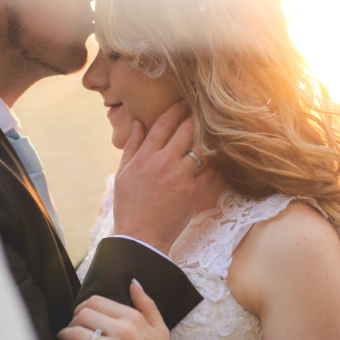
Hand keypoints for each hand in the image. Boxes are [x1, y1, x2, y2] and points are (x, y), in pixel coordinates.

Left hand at [57, 280, 203, 339]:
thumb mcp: (159, 327)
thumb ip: (146, 303)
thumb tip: (133, 283)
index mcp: (133, 318)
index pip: (97, 301)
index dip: (83, 306)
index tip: (79, 315)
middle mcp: (124, 331)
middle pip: (84, 314)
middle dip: (72, 319)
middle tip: (70, 327)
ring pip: (78, 333)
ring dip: (65, 334)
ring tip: (63, 338)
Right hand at [112, 102, 215, 253]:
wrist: (142, 237)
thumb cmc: (129, 206)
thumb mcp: (123, 174)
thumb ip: (132, 146)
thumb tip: (140, 123)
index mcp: (145, 157)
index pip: (163, 124)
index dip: (175, 110)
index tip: (182, 102)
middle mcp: (164, 162)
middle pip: (186, 130)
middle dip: (195, 117)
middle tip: (202, 110)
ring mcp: (181, 176)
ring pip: (202, 148)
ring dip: (207, 138)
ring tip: (213, 131)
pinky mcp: (195, 191)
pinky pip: (211, 170)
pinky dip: (214, 163)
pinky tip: (216, 158)